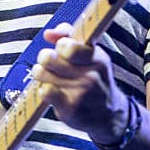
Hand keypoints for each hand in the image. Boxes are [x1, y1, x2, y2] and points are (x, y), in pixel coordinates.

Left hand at [33, 23, 129, 143]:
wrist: (108, 115)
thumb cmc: (95, 79)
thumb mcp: (90, 54)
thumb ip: (69, 36)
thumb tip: (48, 33)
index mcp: (98, 58)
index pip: (69, 46)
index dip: (60, 45)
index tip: (61, 49)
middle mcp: (91, 76)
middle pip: (49, 58)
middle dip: (44, 58)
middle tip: (49, 62)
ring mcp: (81, 93)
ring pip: (42, 73)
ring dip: (41, 74)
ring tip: (48, 76)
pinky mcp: (70, 109)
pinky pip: (44, 92)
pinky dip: (42, 90)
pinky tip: (49, 90)